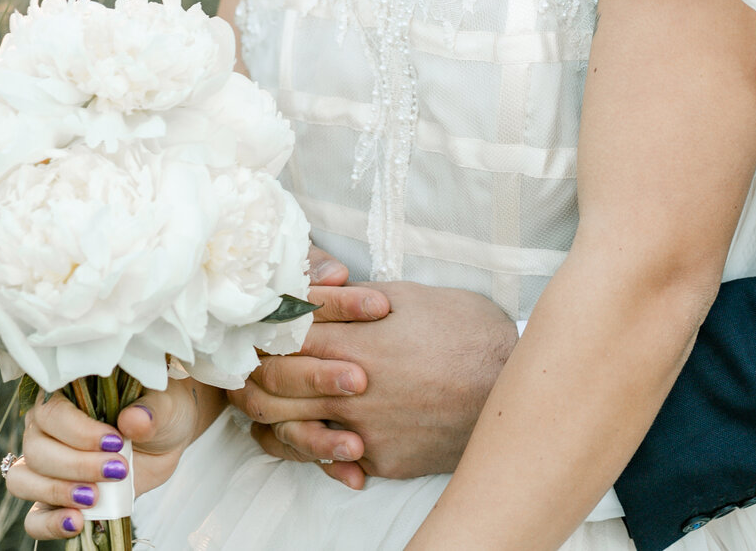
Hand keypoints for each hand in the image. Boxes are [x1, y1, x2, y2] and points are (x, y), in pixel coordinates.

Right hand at [8, 381, 217, 540]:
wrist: (165, 440)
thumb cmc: (158, 412)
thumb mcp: (164, 406)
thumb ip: (150, 412)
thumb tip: (134, 420)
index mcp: (65, 396)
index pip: (52, 413)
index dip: (79, 432)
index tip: (115, 442)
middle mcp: (45, 429)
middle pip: (37, 450)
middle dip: (77, 465)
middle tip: (117, 470)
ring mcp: (45, 466)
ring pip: (24, 480)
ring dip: (57, 492)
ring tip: (94, 498)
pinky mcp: (53, 499)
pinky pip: (34, 517)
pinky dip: (48, 525)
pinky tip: (75, 523)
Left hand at [228, 281, 517, 484]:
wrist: (512, 387)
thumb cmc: (467, 332)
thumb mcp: (411, 297)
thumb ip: (357, 300)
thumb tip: (323, 295)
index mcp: (350, 343)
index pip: (276, 343)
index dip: (257, 336)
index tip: (251, 331)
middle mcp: (347, 392)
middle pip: (269, 391)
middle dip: (248, 380)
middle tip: (244, 371)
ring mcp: (362, 431)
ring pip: (288, 433)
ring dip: (271, 420)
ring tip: (268, 408)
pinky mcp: (380, 461)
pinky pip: (330, 460)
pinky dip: (317, 448)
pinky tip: (316, 434)